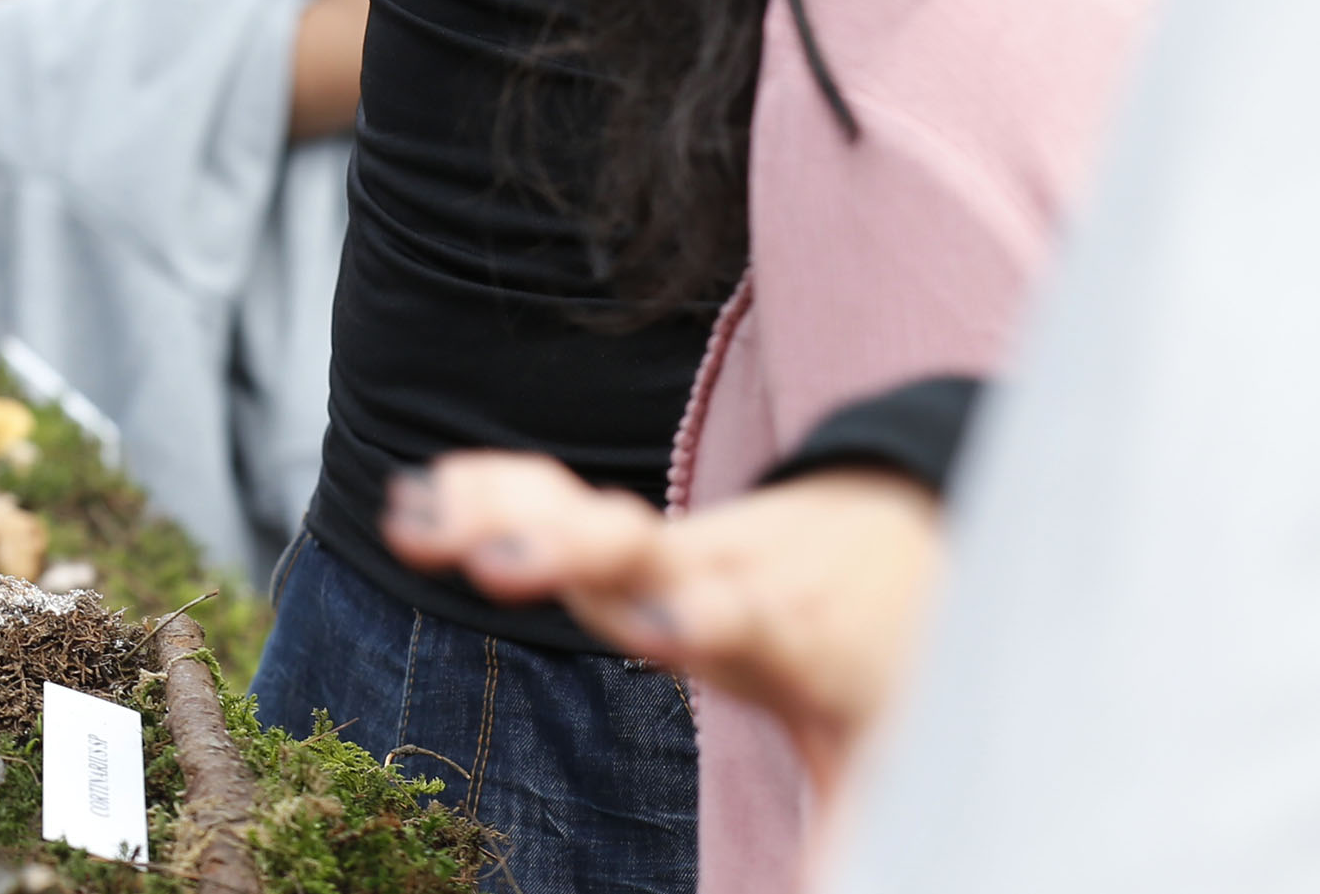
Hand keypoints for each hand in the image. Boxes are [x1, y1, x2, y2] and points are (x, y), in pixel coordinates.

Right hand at [384, 452, 943, 798]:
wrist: (908, 530)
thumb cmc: (897, 659)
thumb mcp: (892, 750)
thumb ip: (861, 828)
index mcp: (785, 628)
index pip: (741, 612)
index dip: (703, 617)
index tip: (666, 628)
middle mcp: (717, 572)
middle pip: (638, 550)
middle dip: (570, 551)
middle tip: (498, 569)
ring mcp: (669, 542)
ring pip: (579, 512)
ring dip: (496, 515)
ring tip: (410, 527)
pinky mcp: (633, 528)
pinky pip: (551, 494)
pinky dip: (486, 491)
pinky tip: (414, 503)